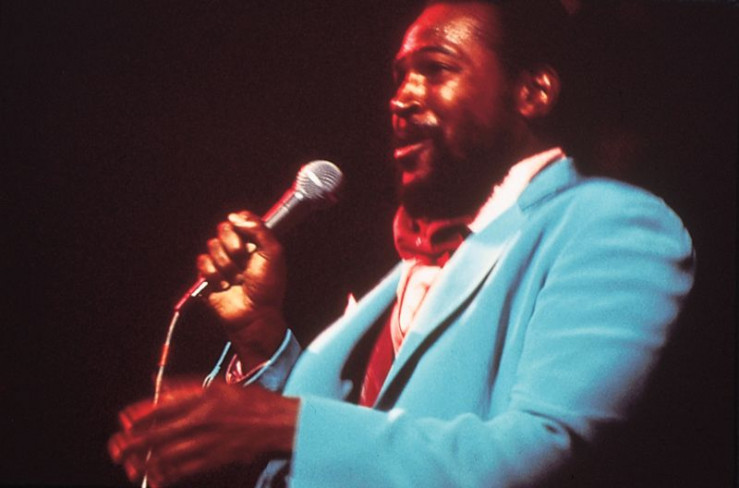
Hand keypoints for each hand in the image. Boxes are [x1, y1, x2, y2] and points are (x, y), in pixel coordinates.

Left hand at [108, 379, 298, 487]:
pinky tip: (154, 478)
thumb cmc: (252, 402)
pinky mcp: (214, 459)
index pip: (163, 406)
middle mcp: (202, 419)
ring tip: (129, 466)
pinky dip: (167, 475)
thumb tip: (160, 388)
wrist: (279, 423)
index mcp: (204, 397)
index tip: (123, 420)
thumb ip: (189, 387)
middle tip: (116, 448)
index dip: (140, 414)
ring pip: (167, 455)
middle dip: (133, 443)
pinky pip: (184, 470)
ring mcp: (207, 441)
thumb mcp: (221, 386)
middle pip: (159, 433)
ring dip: (144, 462)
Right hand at [197, 211, 286, 365]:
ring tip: (237, 279)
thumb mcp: (273, 253)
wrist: (254, 314)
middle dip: (234, 247)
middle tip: (244, 262)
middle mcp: (237, 248)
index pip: (240, 218)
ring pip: (212, 246)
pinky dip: (214, 275)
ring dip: (227, 265)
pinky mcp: (208, 274)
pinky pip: (202, 262)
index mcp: (254, 241)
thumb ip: (260, 229)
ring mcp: (222, 261)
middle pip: (223, 228)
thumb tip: (236, 216)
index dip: (241, 225)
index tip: (247, 237)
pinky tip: (225, 285)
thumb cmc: (267, 287)